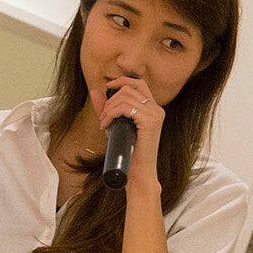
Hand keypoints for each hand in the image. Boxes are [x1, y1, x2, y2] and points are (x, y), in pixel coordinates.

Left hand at [93, 75, 163, 192]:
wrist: (138, 172)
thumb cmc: (128, 151)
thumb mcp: (116, 125)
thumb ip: (107, 108)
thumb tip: (96, 91)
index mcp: (154, 109)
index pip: (139, 83)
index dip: (122, 80)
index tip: (108, 86)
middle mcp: (157, 109)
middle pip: (129, 88)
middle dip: (110, 100)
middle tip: (103, 116)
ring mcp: (155, 114)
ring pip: (125, 97)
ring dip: (108, 108)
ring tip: (104, 122)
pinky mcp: (150, 121)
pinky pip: (124, 108)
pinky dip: (110, 114)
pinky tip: (106, 125)